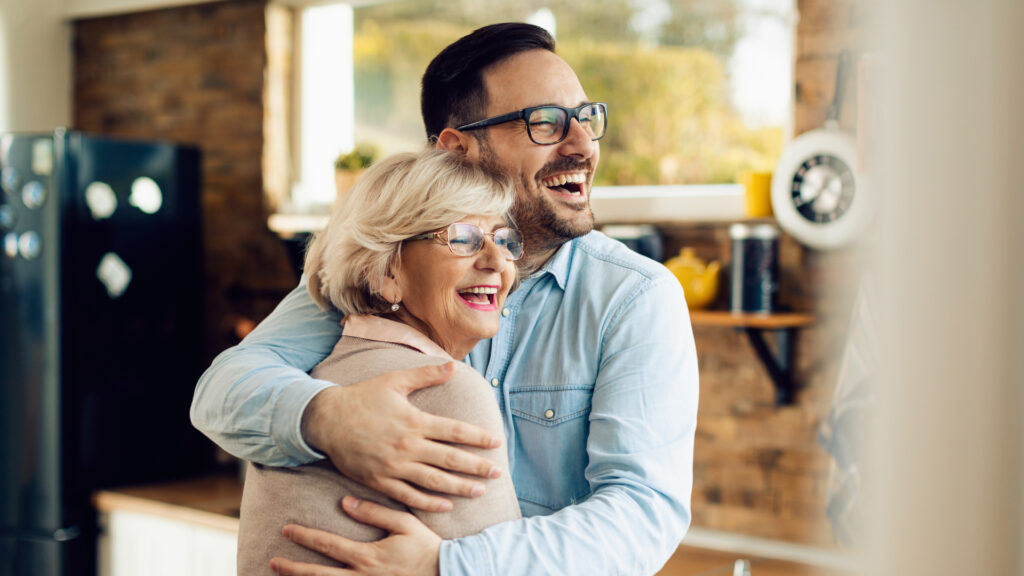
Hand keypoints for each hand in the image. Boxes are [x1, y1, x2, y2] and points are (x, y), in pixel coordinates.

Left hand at [270, 496, 440, 575]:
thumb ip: (374, 512)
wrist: (446, 574)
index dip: (305, 537)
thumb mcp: (404, 523)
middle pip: (318, 575)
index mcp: (367, 556)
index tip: (287, 530)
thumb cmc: (426, 547)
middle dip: (293, 568)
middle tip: (273, 562)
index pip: (327, 545)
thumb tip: (345, 502)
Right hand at [301, 361, 502, 511]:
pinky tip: (446, 505)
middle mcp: (407, 446)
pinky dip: (429, 503)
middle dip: (477, 467)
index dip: (478, 438)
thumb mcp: (395, 381)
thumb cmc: (363, 397)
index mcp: (414, 421)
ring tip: (481, 491)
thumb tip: (453, 365)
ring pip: (433, 481)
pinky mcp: (380, 481)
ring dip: (460, 487)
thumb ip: (426, 375)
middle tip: (498, 472)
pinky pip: (408, 496)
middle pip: (450, 459)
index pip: (454, 431)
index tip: (496, 442)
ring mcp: (393, 466)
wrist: (326, 419)